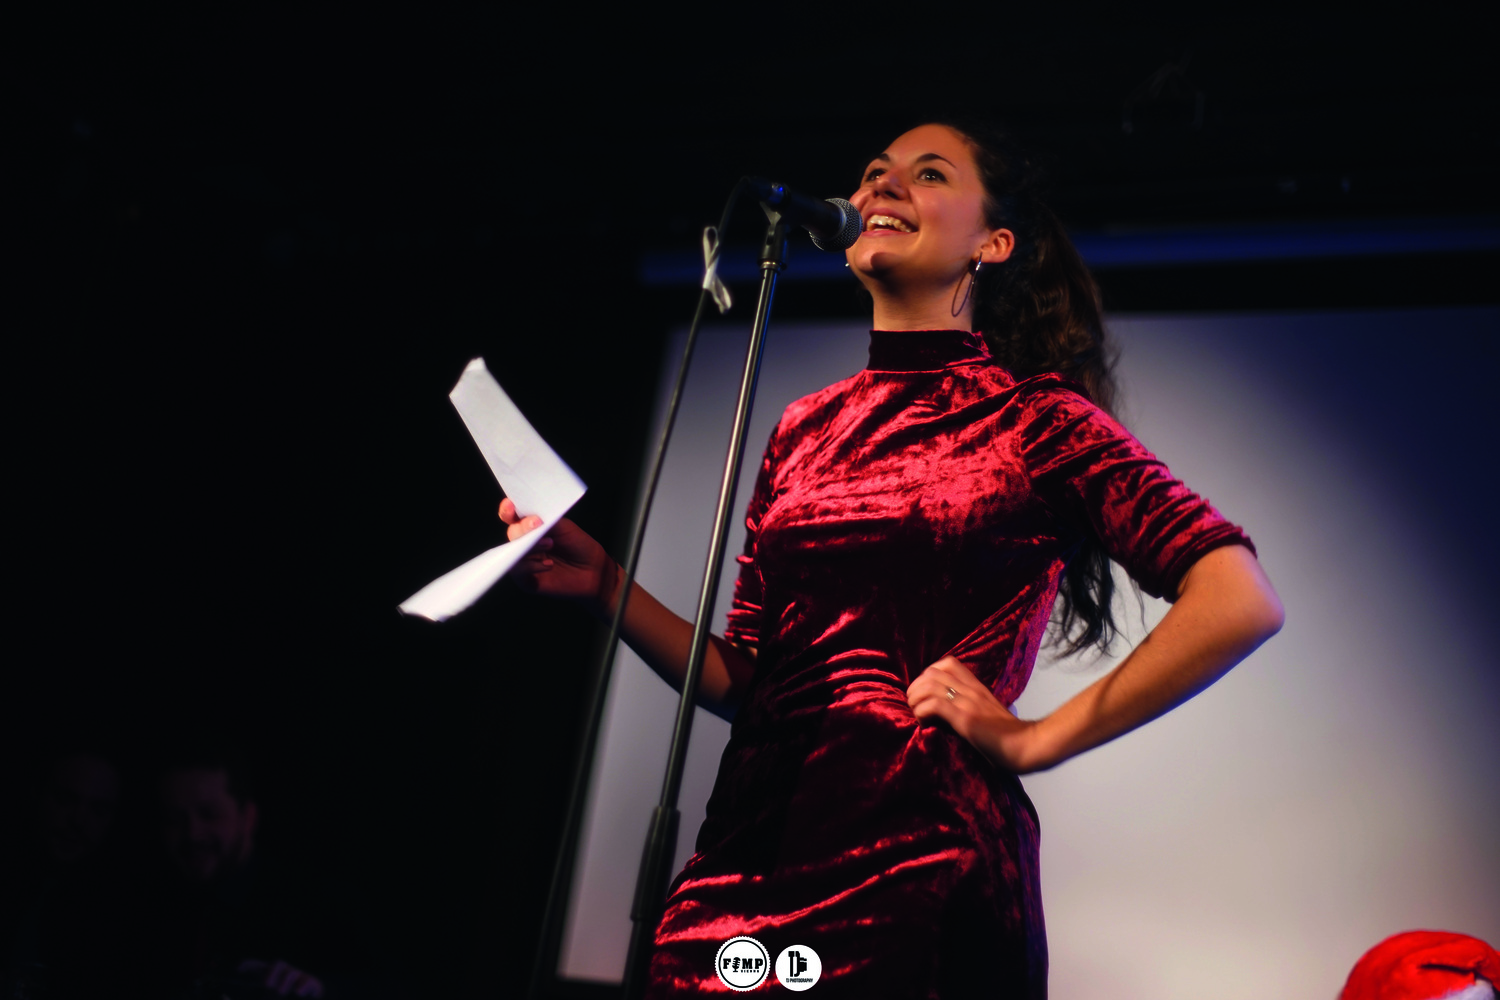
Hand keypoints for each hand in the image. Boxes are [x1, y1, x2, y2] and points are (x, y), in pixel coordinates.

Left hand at [235, 959, 323, 996]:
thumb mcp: (264, 998)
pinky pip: (308, 981)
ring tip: (280, 992)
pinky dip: (304, 985)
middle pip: (278, 964)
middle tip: (267, 985)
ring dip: (285, 981)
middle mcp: (285, 975)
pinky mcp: (312, 985)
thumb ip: (252, 998)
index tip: (238, 969)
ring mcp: (300, 979)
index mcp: (271, 978)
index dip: (250, 965)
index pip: (260, 967)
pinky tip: (299, 992)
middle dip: (271, 972)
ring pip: (291, 973)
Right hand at [500, 497, 618, 618]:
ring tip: (550, 543)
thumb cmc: (579, 546)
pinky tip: (550, 564)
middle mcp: (524, 542)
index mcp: (530, 526)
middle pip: (512, 533)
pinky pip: (519, 571)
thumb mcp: (563, 527)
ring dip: (531, 545)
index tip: (511, 505)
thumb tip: (528, 519)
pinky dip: (533, 565)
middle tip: (538, 524)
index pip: (511, 516)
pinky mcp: (526, 579)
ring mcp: (524, 561)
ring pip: (513, 551)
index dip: (507, 510)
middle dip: (523, 527)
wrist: (593, 570)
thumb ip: (545, 521)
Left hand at [907, 656, 1046, 772]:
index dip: (928, 675)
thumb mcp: (986, 714)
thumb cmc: (1008, 737)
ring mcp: (969, 702)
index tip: (926, 695)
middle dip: (916, 688)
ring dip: (916, 700)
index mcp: (977, 687)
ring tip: (919, 717)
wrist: (1027, 746)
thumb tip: (941, 715)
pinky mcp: (966, 718)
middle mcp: (972, 690)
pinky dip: (922, 714)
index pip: (947, 663)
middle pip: (931, 672)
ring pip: (928, 685)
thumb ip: (967, 707)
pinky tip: (926, 725)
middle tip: (917, 707)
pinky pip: (934, 705)